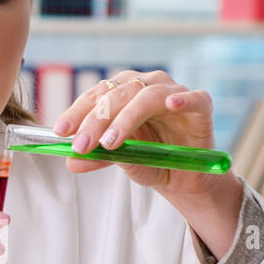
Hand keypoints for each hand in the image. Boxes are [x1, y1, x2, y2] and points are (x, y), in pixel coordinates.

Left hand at [52, 69, 243, 256]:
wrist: (185, 177)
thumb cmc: (151, 161)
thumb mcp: (120, 162)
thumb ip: (98, 157)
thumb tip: (70, 161)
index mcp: (124, 92)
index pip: (96, 95)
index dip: (77, 112)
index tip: (60, 132)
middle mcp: (148, 85)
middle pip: (118, 94)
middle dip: (96, 121)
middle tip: (82, 145)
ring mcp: (175, 93)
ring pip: (147, 96)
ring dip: (126, 118)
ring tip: (111, 143)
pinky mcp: (202, 105)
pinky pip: (194, 97)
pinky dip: (182, 99)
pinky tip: (170, 105)